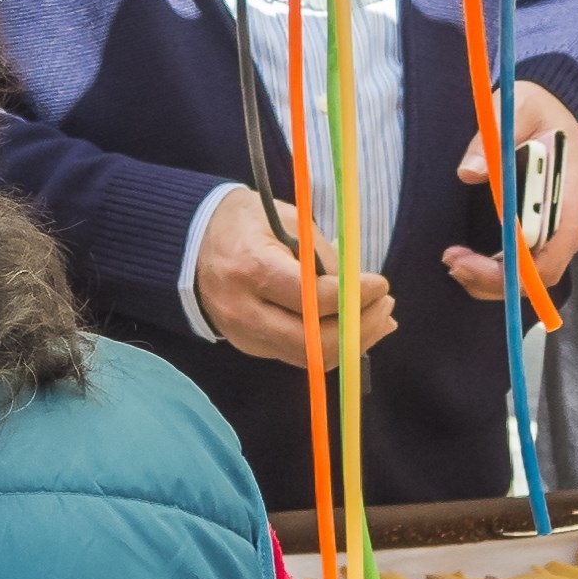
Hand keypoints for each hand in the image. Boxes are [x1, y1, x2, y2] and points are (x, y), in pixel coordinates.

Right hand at [194, 183, 397, 369]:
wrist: (192, 244)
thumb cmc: (246, 223)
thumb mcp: (286, 220)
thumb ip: (322, 255)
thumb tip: (359, 289)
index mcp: (251, 269)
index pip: (310, 298)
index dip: (352, 297)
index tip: (380, 284)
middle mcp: (244, 311)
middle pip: (311, 342)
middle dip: (358, 329)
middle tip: (385, 306)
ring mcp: (245, 336)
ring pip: (309, 358)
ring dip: (352, 343)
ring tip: (380, 319)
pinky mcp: (251, 347)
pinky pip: (299, 356)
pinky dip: (333, 347)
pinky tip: (356, 330)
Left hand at [446, 83, 577, 301]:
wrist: (560, 107)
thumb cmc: (541, 108)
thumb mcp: (520, 108)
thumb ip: (497, 135)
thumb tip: (468, 173)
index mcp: (571, 192)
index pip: (552, 252)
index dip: (514, 268)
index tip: (471, 259)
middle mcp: (568, 219)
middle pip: (541, 273)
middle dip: (495, 279)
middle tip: (452, 262)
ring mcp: (556, 227)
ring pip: (531, 275)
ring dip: (492, 279)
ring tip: (454, 263)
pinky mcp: (541, 228)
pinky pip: (524, 263)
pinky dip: (495, 270)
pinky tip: (467, 261)